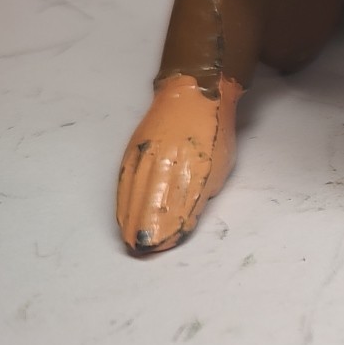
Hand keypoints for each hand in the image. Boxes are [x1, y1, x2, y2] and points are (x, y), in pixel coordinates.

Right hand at [116, 75, 240, 254]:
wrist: (195, 95)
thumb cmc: (215, 132)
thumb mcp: (221, 164)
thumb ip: (204, 190)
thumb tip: (188, 216)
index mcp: (197, 166)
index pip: (182, 203)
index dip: (171, 226)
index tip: (163, 244)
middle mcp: (170, 160)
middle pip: (154, 200)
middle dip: (148, 228)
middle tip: (142, 249)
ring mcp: (149, 152)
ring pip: (137, 192)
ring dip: (132, 218)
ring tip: (129, 239)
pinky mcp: (135, 148)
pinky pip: (126, 178)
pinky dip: (124, 199)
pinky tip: (123, 214)